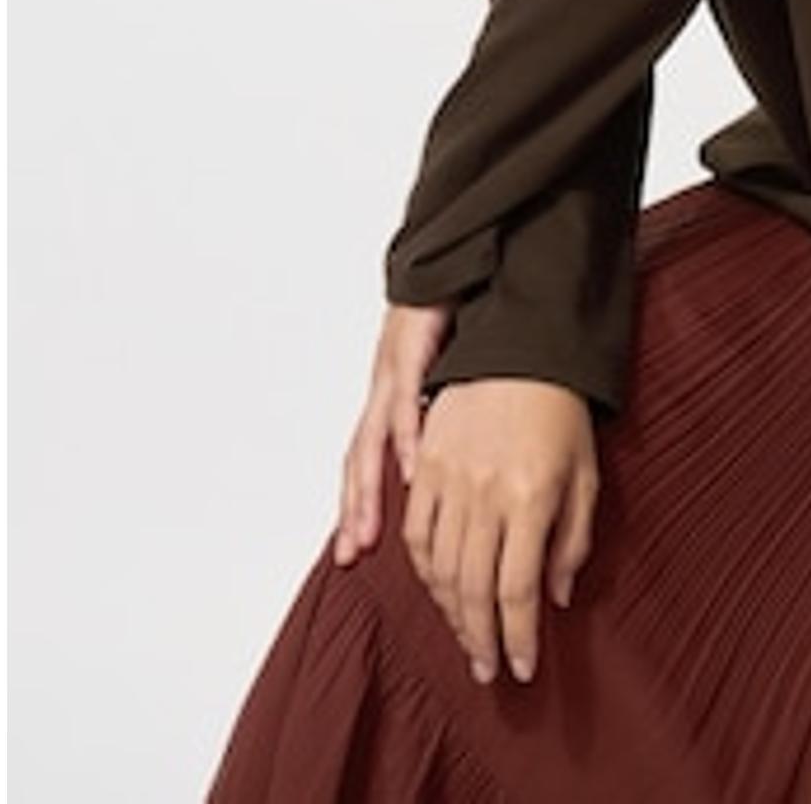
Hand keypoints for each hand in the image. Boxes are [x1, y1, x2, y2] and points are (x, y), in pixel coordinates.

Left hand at [333, 302, 451, 566]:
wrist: (457, 256)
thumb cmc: (457, 313)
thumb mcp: (452, 371)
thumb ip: (449, 414)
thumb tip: (454, 458)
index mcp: (393, 396)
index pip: (368, 461)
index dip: (359, 505)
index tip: (355, 550)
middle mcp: (385, 390)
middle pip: (360, 460)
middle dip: (355, 510)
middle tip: (352, 554)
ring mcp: (393, 371)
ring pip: (373, 440)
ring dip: (368, 488)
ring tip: (369, 529)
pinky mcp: (410, 348)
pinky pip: (407, 401)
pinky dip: (409, 437)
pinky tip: (414, 469)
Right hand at [403, 376, 599, 686]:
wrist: (522, 347)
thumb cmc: (561, 410)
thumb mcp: (586, 476)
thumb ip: (573, 541)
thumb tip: (556, 598)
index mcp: (531, 497)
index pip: (517, 590)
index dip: (517, 637)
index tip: (522, 667)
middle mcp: (485, 492)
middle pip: (474, 588)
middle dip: (481, 638)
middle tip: (486, 669)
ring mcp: (450, 477)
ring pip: (440, 567)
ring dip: (451, 611)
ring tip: (466, 636)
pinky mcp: (426, 463)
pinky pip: (415, 531)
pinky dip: (423, 569)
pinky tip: (438, 588)